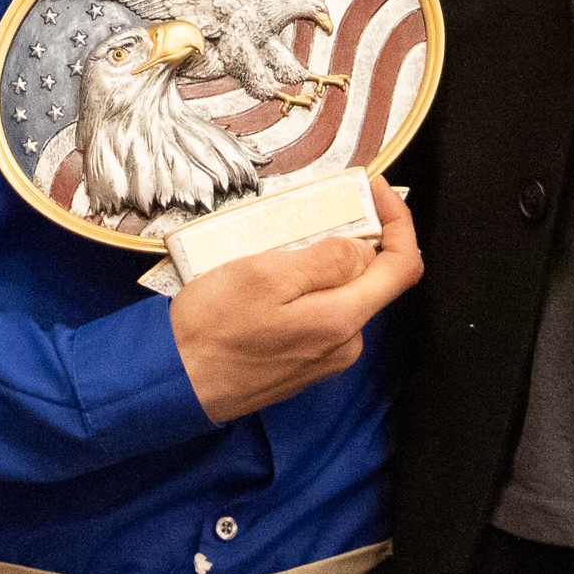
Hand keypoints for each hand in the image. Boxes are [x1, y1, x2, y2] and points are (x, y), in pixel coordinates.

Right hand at [170, 177, 422, 421]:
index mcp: (342, 320)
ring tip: (288, 238)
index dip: (399, 221)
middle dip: (356, 236)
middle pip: (372, 279)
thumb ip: (325, 261)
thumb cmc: (211, 328)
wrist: (170, 383)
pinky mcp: (300, 363)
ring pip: (342, 294)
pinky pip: (319, 314)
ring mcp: (322, 358)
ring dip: (325, 261)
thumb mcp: (266, 276)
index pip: (403, 267)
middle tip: (323, 205)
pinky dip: (308, 286)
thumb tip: (364, 248)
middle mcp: (343, 345)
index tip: (376, 190)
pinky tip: (275, 273)